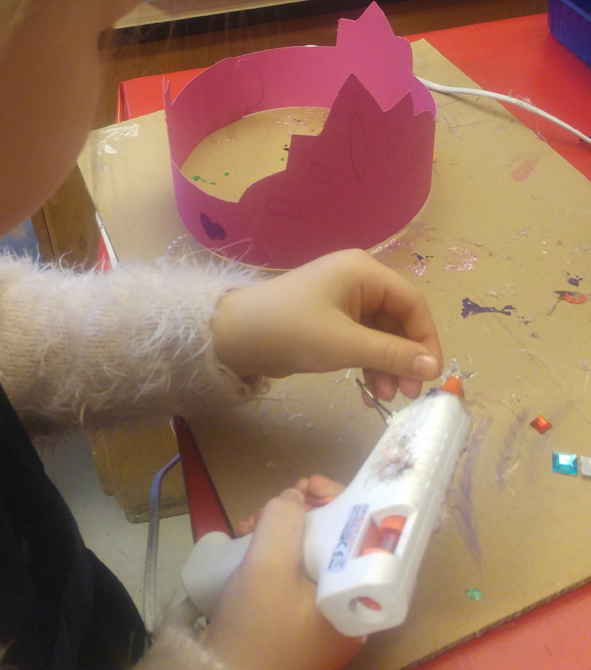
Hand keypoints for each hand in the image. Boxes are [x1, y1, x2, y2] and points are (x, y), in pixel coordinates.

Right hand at [203, 486, 363, 669]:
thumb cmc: (257, 630)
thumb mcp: (268, 565)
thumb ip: (284, 519)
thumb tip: (294, 498)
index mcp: (359, 600)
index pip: (364, 533)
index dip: (338, 500)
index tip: (308, 486)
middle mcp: (349, 609)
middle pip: (334, 540)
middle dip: (301, 513)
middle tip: (272, 504)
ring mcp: (322, 619)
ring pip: (310, 555)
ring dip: (282, 531)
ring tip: (248, 524)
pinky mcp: (297, 624)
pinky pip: (294, 575)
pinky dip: (275, 553)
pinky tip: (249, 543)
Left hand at [211, 249, 441, 402]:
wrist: (236, 336)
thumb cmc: (293, 330)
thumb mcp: (346, 344)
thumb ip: (392, 355)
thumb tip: (434, 367)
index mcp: (364, 272)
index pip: (412, 302)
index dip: (426, 338)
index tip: (431, 374)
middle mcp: (358, 281)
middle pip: (398, 320)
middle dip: (405, 357)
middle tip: (409, 395)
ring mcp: (343, 301)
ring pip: (381, 335)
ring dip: (387, 366)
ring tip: (385, 398)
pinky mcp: (331, 321)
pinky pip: (362, 342)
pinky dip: (369, 364)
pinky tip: (369, 391)